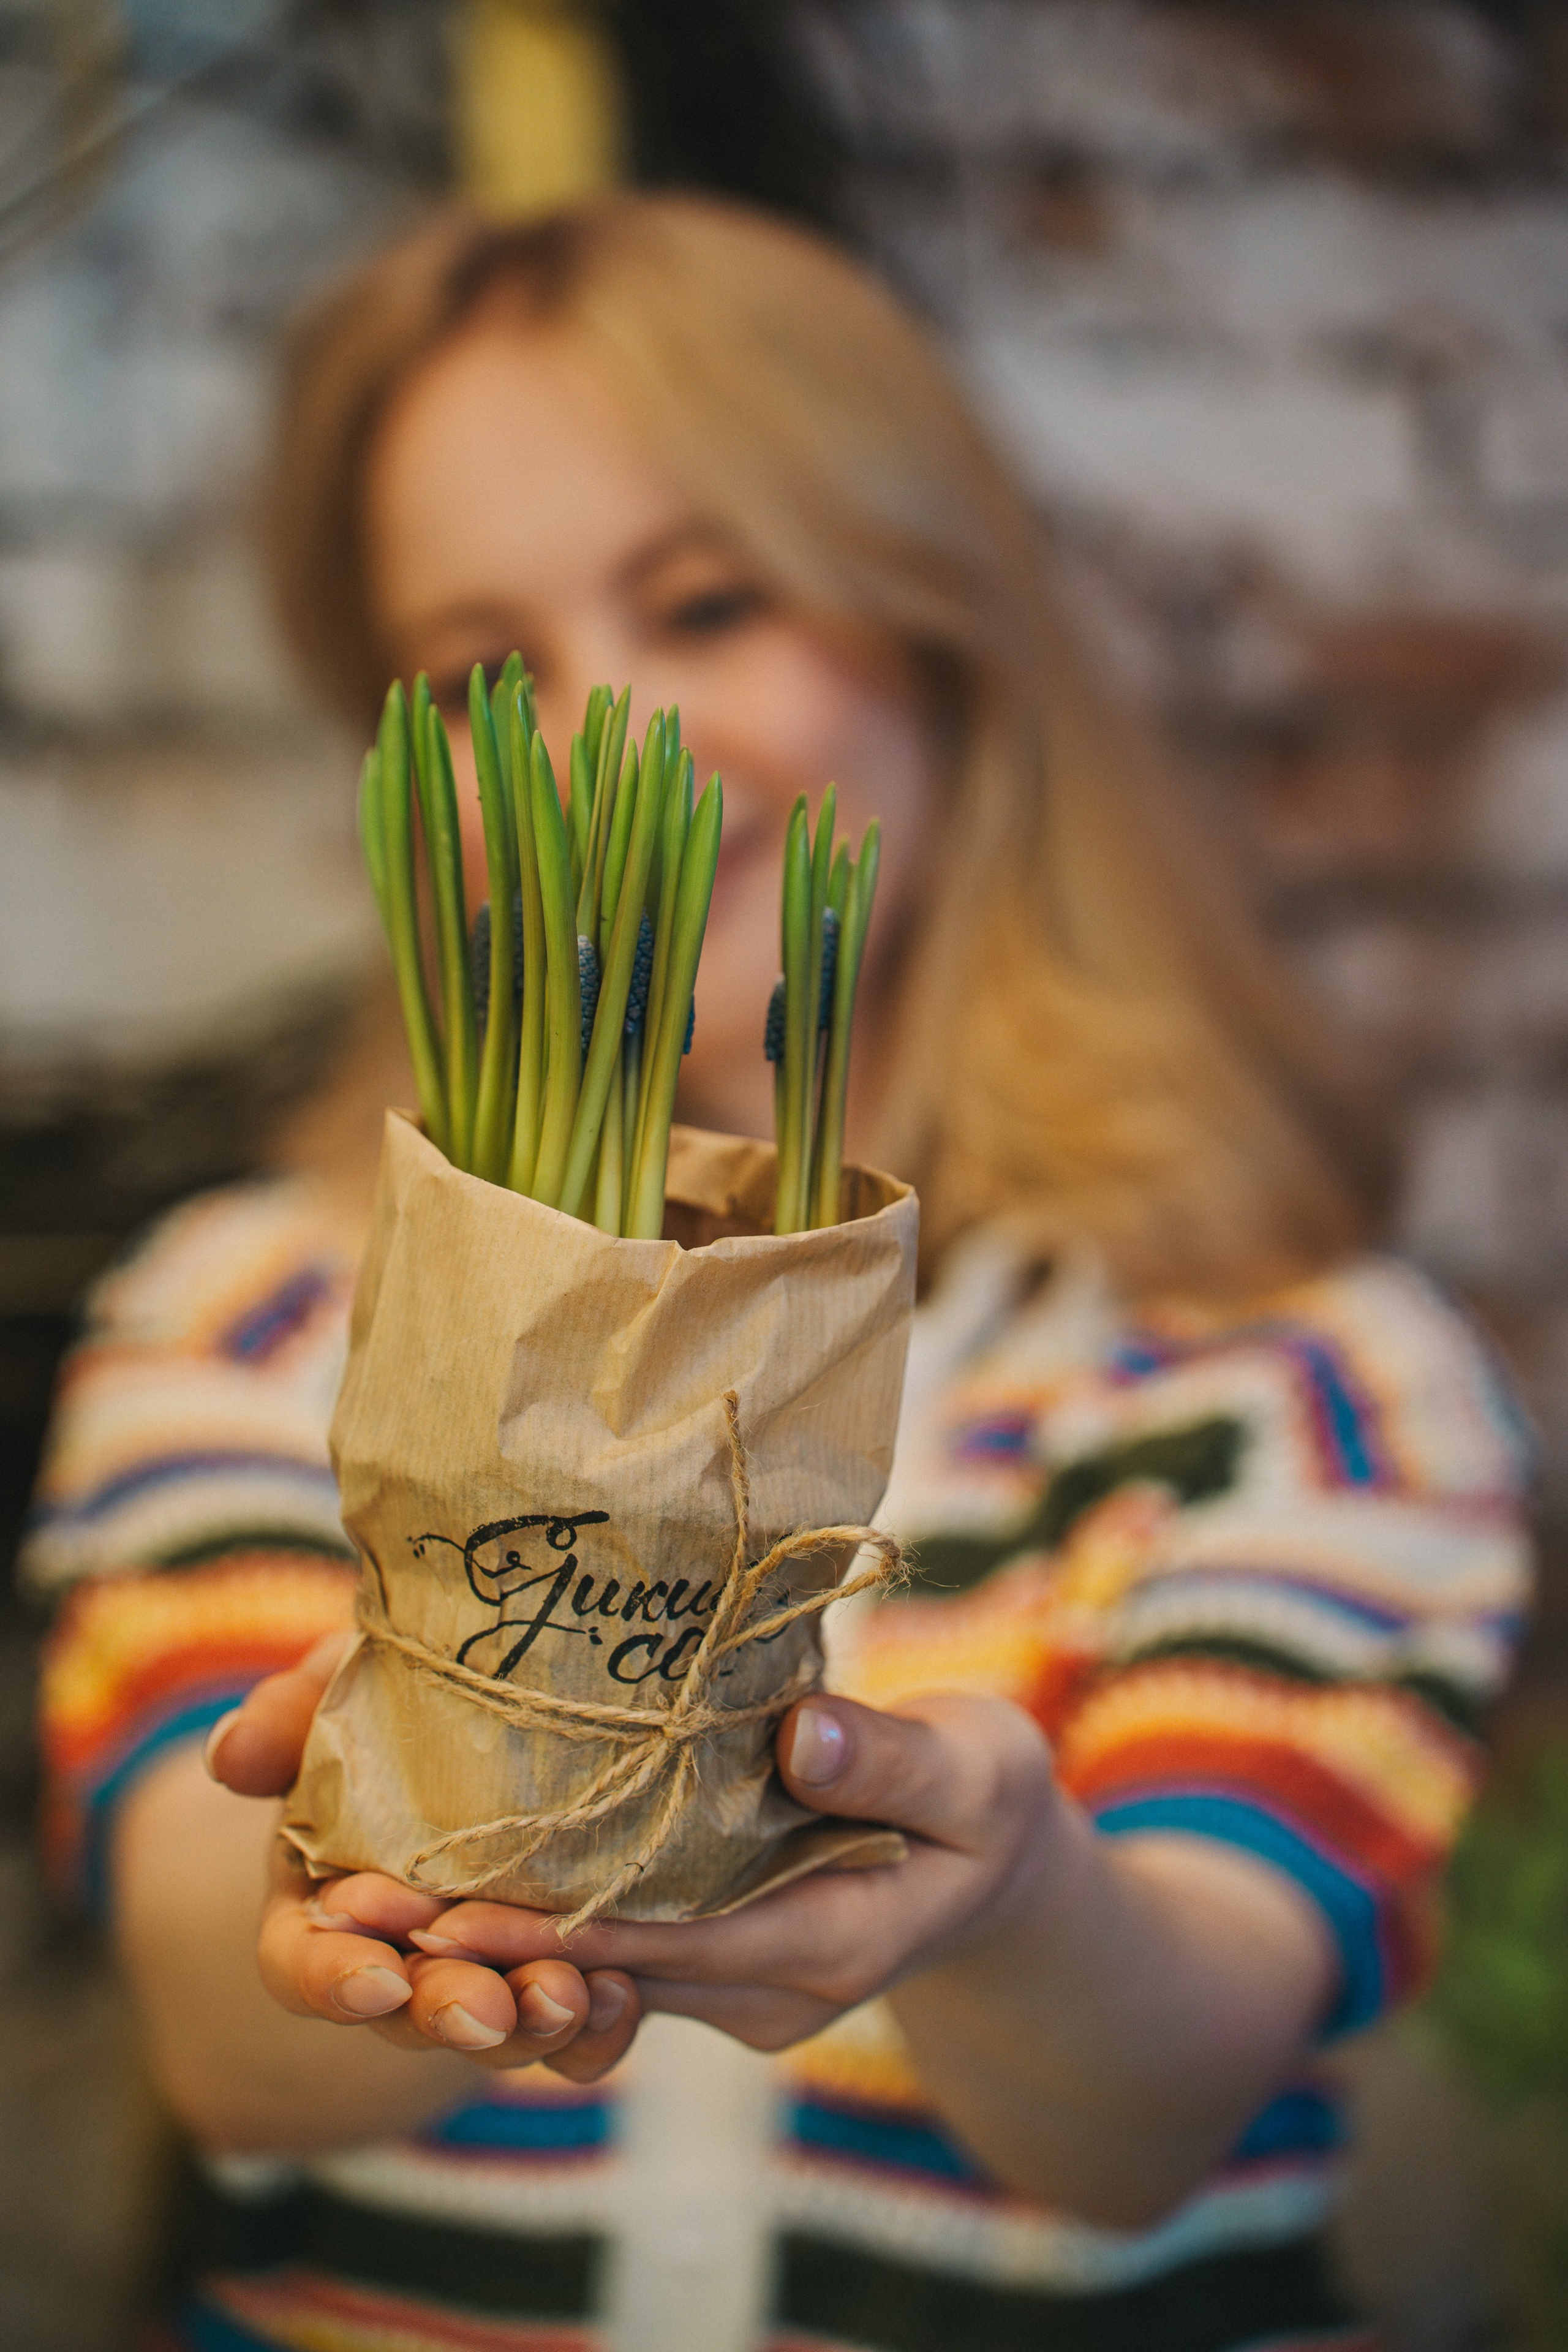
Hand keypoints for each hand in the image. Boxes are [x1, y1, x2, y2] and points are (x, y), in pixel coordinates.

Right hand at [207, 1635, 640, 2082]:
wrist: (494, 1696)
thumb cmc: (393, 1694)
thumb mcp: (340, 1688)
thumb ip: (284, 1717)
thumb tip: (229, 1755)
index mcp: (324, 1897)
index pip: (304, 1964)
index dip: (334, 1980)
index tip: (380, 1977)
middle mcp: (400, 1952)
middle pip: (409, 2014)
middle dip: (449, 2014)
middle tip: (489, 2008)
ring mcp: (482, 1971)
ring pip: (497, 2031)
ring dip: (531, 2027)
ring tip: (572, 1996)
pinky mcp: (561, 1970)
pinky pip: (579, 2029)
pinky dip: (599, 2028)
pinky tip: (624, 1993)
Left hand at [389, 1690, 1059, 2051]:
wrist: (1002, 1862)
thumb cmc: (994, 1805)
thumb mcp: (978, 1769)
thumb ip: (894, 1759)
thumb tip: (799, 1736)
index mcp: (821, 1946)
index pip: (655, 1947)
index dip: (543, 1932)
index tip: (436, 1915)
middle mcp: (760, 1984)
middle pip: (597, 1972)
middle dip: (476, 1944)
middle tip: (348, 1905)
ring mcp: (732, 1974)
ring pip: (588, 1965)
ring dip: (485, 1935)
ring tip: (357, 1890)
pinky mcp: (711, 1944)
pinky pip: (608, 1939)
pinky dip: (531, 1909)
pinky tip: (443, 1862)